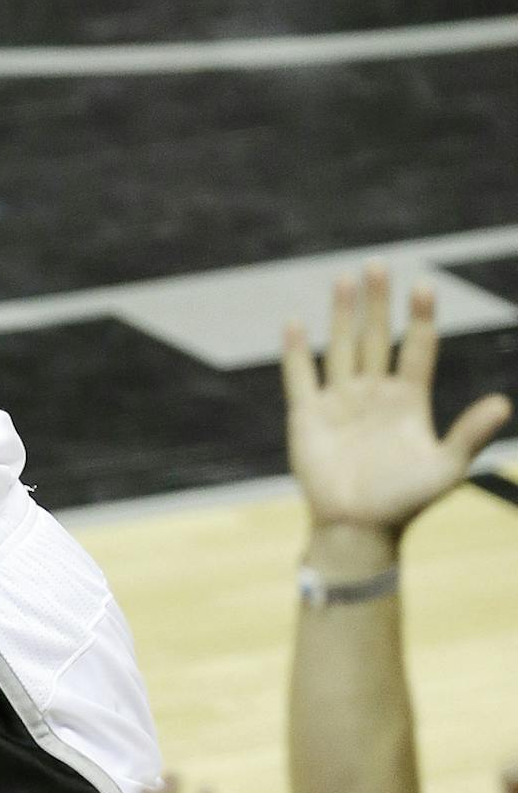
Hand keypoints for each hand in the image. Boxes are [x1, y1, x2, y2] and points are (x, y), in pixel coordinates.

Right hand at [282, 268, 510, 538]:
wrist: (358, 528)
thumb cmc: (405, 502)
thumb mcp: (446, 467)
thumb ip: (470, 433)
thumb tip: (504, 402)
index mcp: (408, 401)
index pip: (415, 348)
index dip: (419, 318)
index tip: (424, 285)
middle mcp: (374, 394)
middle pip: (376, 337)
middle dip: (378, 302)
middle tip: (378, 264)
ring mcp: (339, 402)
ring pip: (341, 347)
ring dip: (342, 314)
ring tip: (345, 279)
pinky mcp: (306, 416)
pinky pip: (300, 376)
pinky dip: (296, 351)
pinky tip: (295, 323)